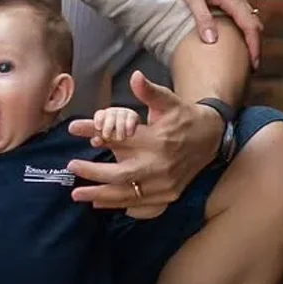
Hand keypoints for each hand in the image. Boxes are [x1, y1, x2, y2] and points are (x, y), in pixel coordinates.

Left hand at [66, 71, 222, 217]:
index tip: (73, 129)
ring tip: (79, 195)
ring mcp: (166, 185)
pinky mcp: (170, 195)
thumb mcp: (167, 100)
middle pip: (121, 176)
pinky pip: (144, 207)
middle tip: (71, 168)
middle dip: (94, 175)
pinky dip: (124, 207)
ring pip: (129, 195)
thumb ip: (148, 91)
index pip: (120, 139)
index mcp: (157, 141)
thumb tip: (135, 76)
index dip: (95, 133)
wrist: (211, 136)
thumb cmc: (183, 116)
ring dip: (102, 197)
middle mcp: (161, 166)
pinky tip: (104, 206)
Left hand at [168, 0, 260, 67]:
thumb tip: (212, 40)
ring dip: (249, 38)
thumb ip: (202, 17)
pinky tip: (232, 39)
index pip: (251, 27)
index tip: (253, 65)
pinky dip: (242, 29)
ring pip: (248, 20)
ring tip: (243, 57)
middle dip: (254, 46)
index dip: (254, 47)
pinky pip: (241, 15)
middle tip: (249, 68)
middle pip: (254, 25)